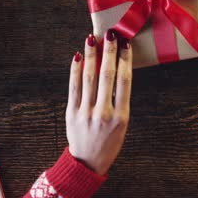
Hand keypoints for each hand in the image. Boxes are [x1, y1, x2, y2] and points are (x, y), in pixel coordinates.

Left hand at [66, 30, 132, 174]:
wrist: (87, 162)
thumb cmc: (109, 142)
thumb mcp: (123, 125)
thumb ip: (120, 100)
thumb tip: (116, 70)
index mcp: (121, 116)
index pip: (124, 81)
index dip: (125, 60)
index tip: (126, 44)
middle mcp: (104, 113)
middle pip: (107, 76)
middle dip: (109, 53)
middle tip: (111, 35)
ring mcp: (86, 112)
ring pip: (89, 78)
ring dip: (91, 56)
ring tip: (92, 39)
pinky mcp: (72, 113)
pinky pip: (74, 87)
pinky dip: (75, 70)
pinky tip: (78, 57)